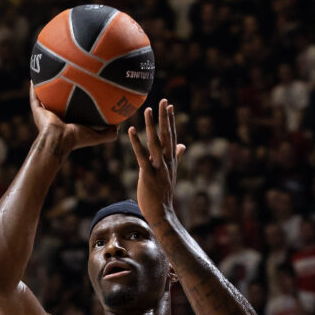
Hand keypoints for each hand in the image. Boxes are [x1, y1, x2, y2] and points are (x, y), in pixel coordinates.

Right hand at [28, 83, 117, 153]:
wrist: (59, 140)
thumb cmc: (77, 139)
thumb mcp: (97, 136)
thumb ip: (108, 132)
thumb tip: (119, 125)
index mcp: (69, 121)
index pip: (73, 109)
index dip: (76, 100)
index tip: (82, 88)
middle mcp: (57, 116)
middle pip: (58, 101)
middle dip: (61, 90)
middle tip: (65, 76)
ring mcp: (46, 113)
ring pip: (44, 96)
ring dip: (45, 86)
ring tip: (47, 72)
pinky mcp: (37, 110)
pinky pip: (34, 96)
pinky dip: (34, 87)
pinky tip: (35, 75)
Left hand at [128, 99, 185, 218]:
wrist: (162, 213)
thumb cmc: (164, 194)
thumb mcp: (171, 173)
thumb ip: (177, 157)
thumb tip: (183, 145)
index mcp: (171, 160)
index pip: (171, 136)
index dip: (170, 120)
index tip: (168, 106)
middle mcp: (167, 162)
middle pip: (166, 136)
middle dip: (164, 118)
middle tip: (163, 100)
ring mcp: (159, 168)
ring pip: (156, 143)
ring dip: (151, 126)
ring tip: (147, 110)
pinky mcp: (149, 175)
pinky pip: (142, 157)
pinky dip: (136, 143)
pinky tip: (131, 130)